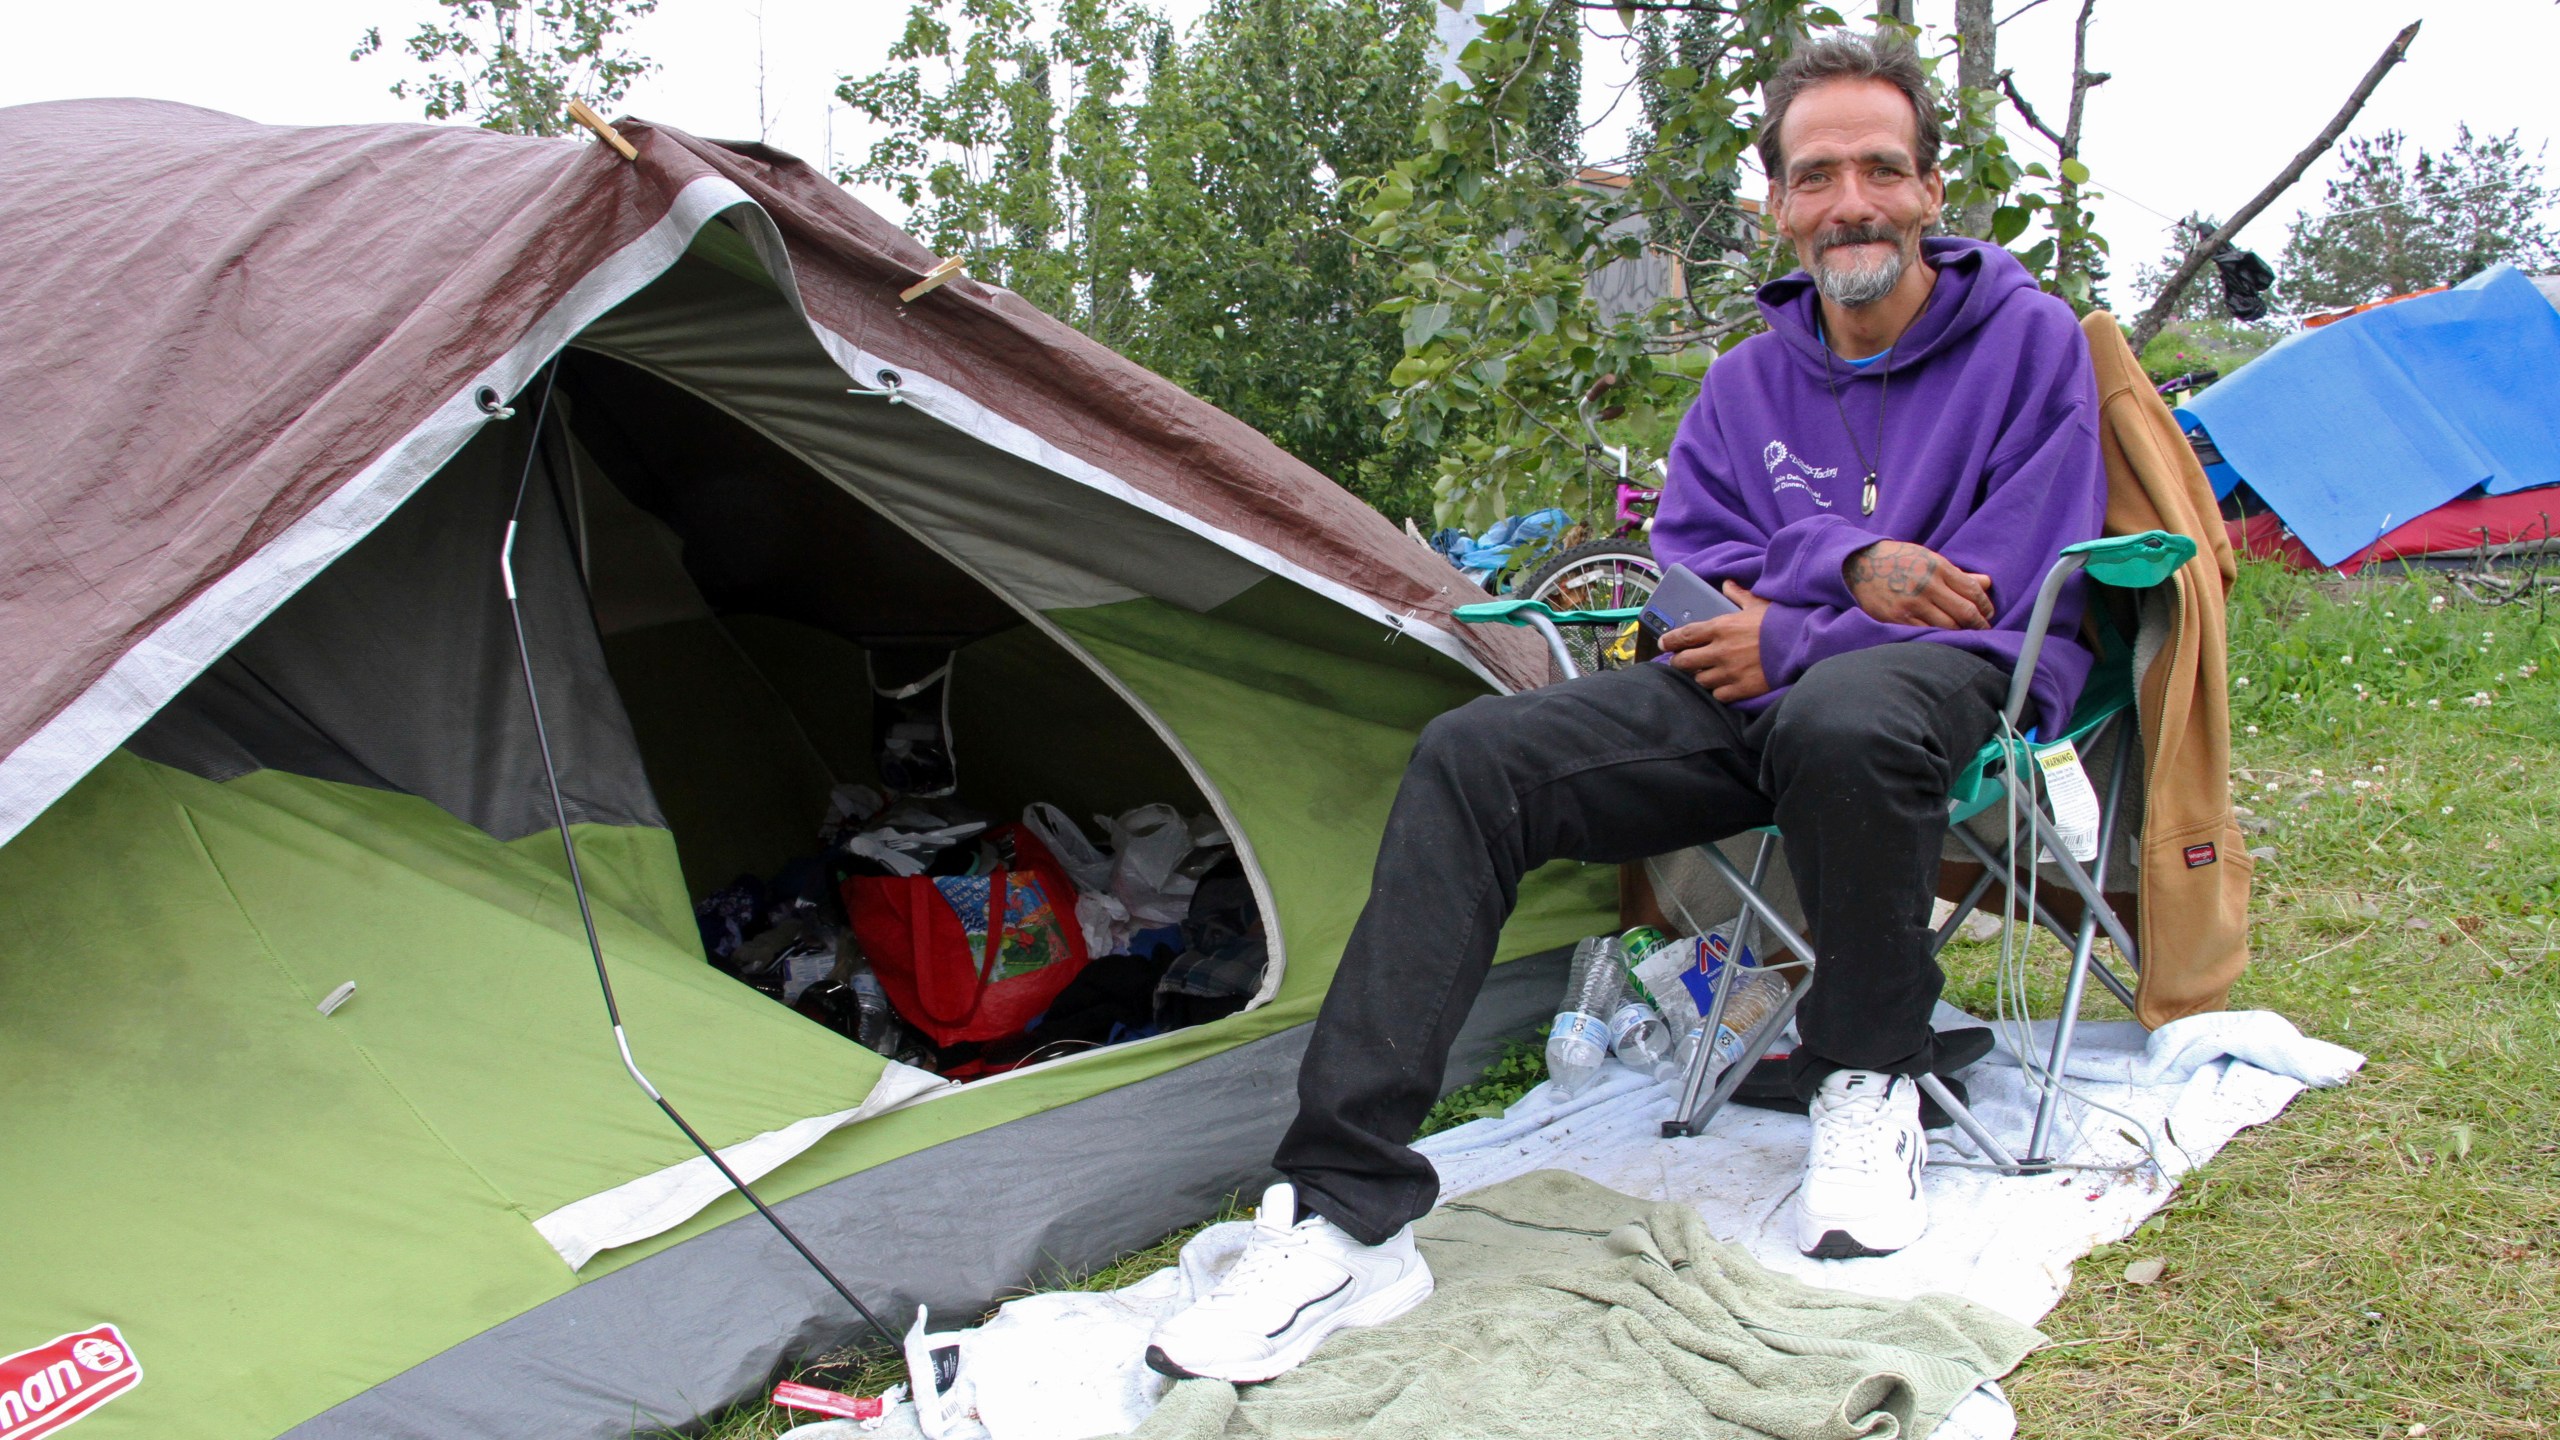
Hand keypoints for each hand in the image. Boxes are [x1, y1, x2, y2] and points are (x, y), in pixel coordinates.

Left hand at [1661, 582, 1770, 701]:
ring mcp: (1729, 672)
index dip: (1670, 641)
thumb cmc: (1779, 622)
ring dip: (1701, 676)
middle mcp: (1719, 651)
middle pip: (1684, 662)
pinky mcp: (1741, 688)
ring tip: (1707, 673)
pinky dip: (1719, 691)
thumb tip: (1727, 584)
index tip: (1664, 643)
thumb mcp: (1757, 604)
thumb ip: (1737, 595)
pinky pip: (1719, 695)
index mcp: (1720, 628)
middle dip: (1679, 662)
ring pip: (1700, 680)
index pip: (1684, 636)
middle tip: (1681, 661)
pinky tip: (1724, 686)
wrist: (1801, 644)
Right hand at [1844, 540, 1995, 628]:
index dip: (1985, 605)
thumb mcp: (1929, 559)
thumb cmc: (1898, 560)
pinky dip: (1938, 637)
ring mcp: (1912, 604)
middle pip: (1965, 611)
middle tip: (1983, 629)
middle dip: (1979, 624)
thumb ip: (1957, 574)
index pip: (1973, 590)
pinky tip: (1943, 638)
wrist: (1859, 564)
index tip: (1988, 613)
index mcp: (1938, 567)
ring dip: (1961, 633)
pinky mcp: (1897, 619)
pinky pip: (1926, 633)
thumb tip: (1987, 582)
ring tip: (1965, 634)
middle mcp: (1927, 585)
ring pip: (1948, 626)